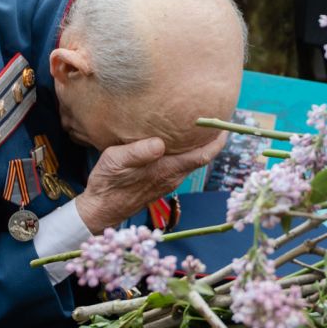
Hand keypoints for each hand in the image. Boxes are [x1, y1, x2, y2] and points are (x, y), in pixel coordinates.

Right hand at [75, 132, 227, 233]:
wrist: (101, 210)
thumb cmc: (107, 184)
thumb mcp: (115, 162)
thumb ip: (138, 152)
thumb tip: (160, 143)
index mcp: (166, 170)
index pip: (202, 155)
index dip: (217, 140)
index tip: (224, 124)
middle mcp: (173, 177)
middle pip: (202, 157)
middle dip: (211, 139)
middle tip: (214, 117)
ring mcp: (169, 181)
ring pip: (192, 162)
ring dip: (199, 146)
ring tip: (199, 126)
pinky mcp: (161, 183)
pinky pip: (182, 165)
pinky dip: (187, 152)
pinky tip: (178, 141)